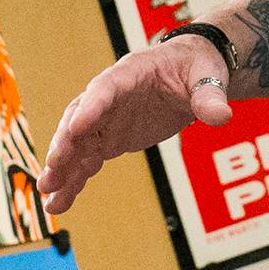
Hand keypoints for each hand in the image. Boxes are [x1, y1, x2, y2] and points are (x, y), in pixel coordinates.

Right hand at [39, 33, 230, 216]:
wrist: (190, 71)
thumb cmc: (196, 66)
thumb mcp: (207, 76)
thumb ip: (209, 96)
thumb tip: (222, 116)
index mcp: (131, 73)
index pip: (105, 89)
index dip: (91, 108)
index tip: (75, 128)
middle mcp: (109, 96)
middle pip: (80, 118)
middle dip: (65, 142)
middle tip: (52, 167)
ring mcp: (106, 119)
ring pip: (77, 144)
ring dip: (61, 168)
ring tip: (47, 193)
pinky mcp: (109, 138)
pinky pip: (86, 161)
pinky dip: (73, 181)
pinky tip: (58, 203)